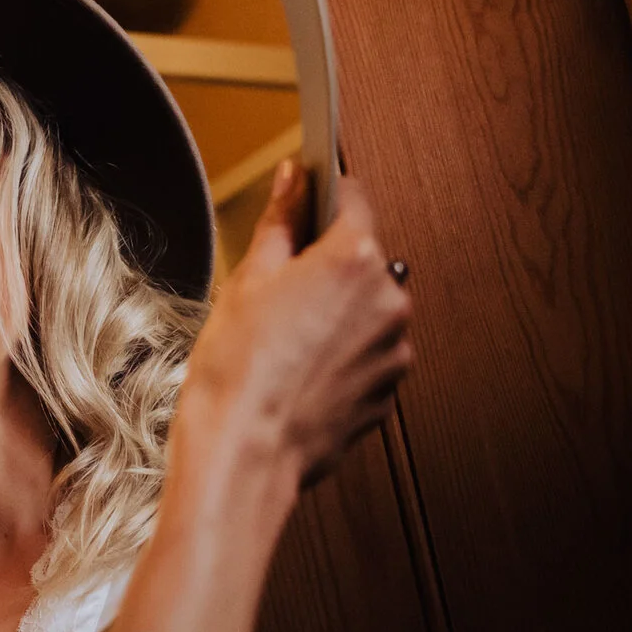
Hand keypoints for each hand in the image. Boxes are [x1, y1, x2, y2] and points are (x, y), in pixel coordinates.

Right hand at [180, 162, 412, 489]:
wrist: (244, 451)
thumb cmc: (237, 370)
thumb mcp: (247, 278)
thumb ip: (280, 221)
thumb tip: (294, 181)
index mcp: (353, 259)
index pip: (353, 199)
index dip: (323, 199)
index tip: (307, 203)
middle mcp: (387, 300)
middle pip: (360, 260)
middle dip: (325, 268)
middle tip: (276, 294)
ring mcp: (394, 348)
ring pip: (365, 311)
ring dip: (336, 316)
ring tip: (285, 342)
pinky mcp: (388, 390)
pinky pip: (367, 356)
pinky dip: (342, 357)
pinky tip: (300, 372)